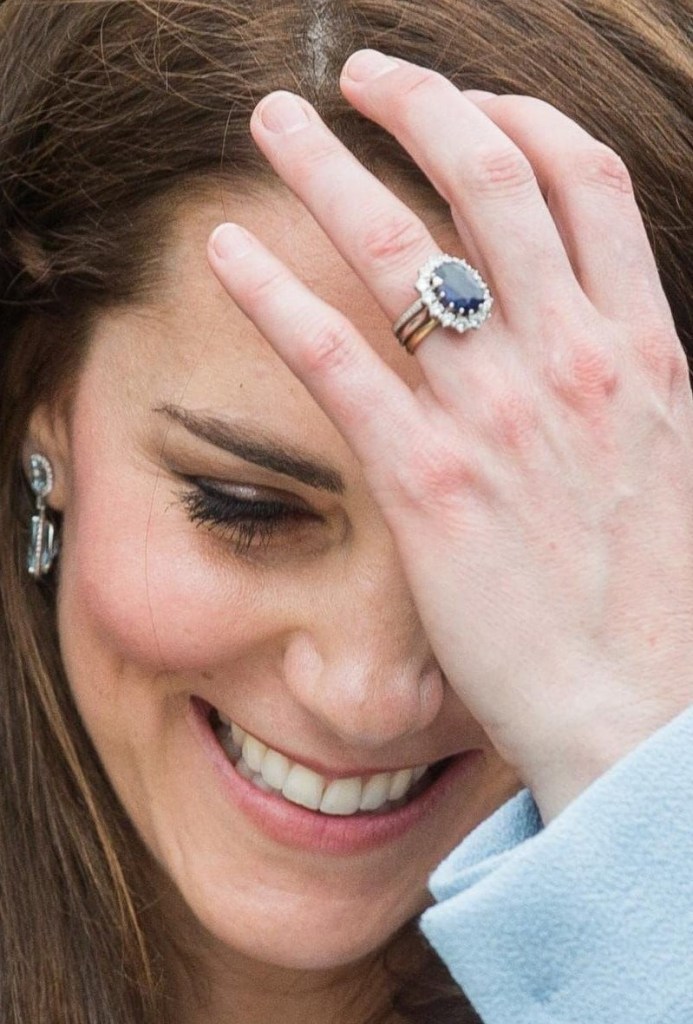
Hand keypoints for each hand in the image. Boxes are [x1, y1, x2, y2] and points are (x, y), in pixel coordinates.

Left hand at [207, 50, 692, 820]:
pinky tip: (223, 256)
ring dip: (327, 167)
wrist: (637, 710)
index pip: (582, 180)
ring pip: (403, 247)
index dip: (516, 117)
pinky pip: (336, 357)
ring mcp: (498, 415)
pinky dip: (272, 296)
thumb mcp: (661, 460)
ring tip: (275, 123)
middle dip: (418, 102)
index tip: (464, 102)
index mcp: (642, 349)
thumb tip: (576, 330)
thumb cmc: (649, 600)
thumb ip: (616, 382)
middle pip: (488, 178)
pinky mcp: (426, 481)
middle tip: (358, 74)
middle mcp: (573, 360)